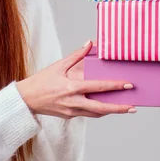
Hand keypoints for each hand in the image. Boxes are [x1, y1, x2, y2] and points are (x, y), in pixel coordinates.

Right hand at [16, 40, 135, 118]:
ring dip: (110, 111)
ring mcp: (72, 111)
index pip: (98, 87)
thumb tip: (89, 44)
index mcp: (71, 87)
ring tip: (123, 108)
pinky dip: (97, 111)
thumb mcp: (58, 66)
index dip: (114, 86)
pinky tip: (104, 107)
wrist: (27, 99)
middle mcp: (73, 101)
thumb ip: (76, 55)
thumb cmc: (41, 81)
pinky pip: (87, 114)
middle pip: (101, 108)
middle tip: (133, 107)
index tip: (127, 85)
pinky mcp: (69, 116)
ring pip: (96, 113)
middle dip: (119, 108)